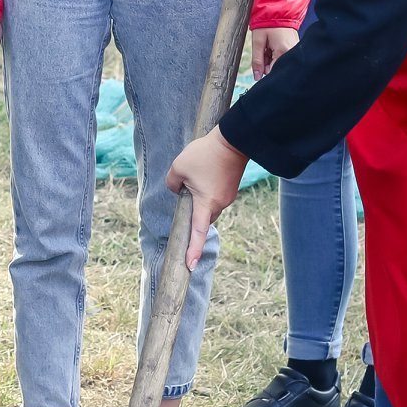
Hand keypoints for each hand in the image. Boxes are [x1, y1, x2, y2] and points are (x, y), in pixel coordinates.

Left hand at [166, 126, 248, 269]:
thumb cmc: (205, 154)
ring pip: (208, 206)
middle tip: (185, 187)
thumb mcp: (179, 167)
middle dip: (192, 211)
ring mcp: (227, 197)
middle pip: (202, 218)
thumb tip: (177, 190)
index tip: (189, 266)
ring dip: (199, 198)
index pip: (198, 232)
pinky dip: (207, 191)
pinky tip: (206, 172)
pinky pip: (215, 196)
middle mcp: (219, 204)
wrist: (233, 140)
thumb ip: (173, 183)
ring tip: (197, 173)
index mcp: (206, 203)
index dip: (193, 250)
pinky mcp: (230, 189)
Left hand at [250, 27, 298, 77]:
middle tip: (265, 48)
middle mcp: (291, 53)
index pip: (272, 72)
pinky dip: (276, 53)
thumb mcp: (258, 42)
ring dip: (271, 57)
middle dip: (267, 61)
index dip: (263, 67)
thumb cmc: (267, 24)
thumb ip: (257, 61)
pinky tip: (274, 45)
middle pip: (276, 68)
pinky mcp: (294, 48)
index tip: (261, 56)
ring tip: (269, 45)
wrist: (278, 11)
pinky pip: (283, 57)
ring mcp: (294, 51)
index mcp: (283, 52)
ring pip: (278, 62)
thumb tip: (257, 77)